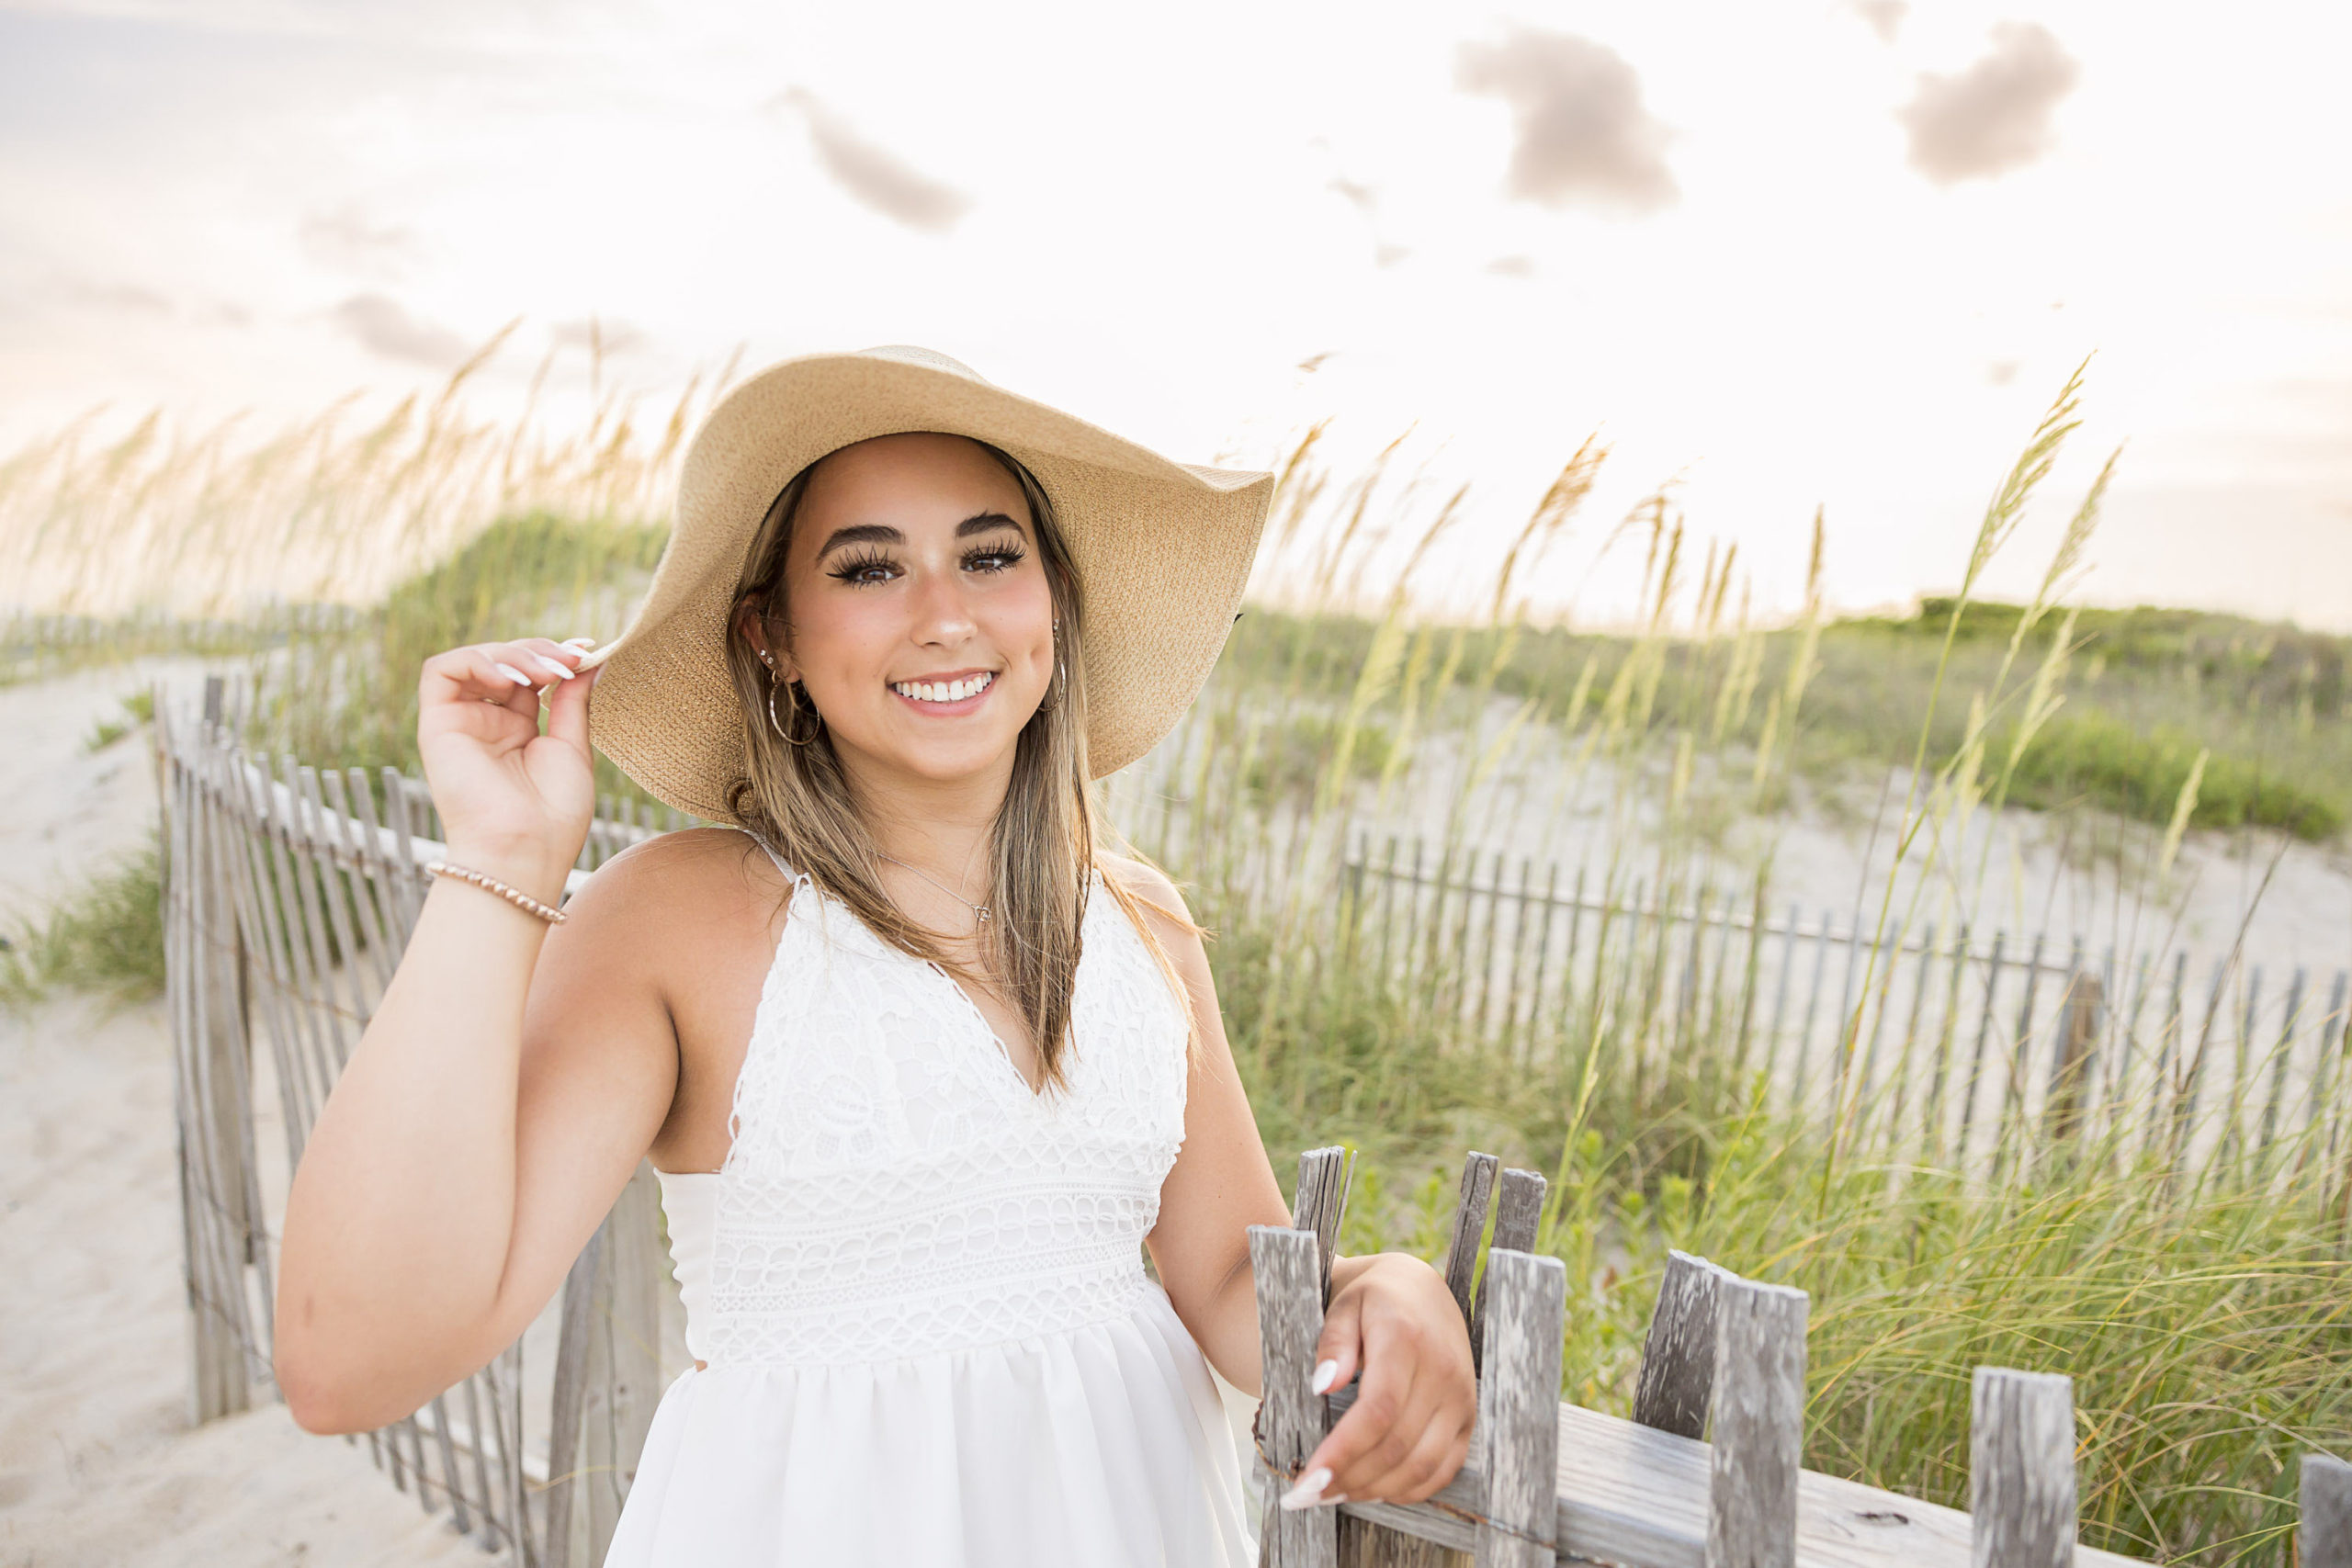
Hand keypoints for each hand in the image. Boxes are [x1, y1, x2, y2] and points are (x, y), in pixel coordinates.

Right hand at [415, 635, 600, 903]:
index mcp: (518, 732)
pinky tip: (512, 678)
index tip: (586, 649)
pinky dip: (477, 660)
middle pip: (503, 662)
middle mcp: (486, 725)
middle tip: (571, 659)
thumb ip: (573, 701)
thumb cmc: (553, 814)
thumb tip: (591, 660)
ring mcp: (461, 724)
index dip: (553, 656)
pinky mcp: (436, 725)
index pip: (528, 675)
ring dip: (513, 654)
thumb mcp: (571, 746)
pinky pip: (441, 671)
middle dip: (539, 652)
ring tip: (547, 671)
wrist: (524, 850)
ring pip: (474, 660)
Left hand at [1281, 1252, 1475, 1510]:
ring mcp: (1461, 1397)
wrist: (1422, 1292)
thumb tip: (1323, 1384)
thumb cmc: (1373, 1301)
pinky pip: (1444, 1468)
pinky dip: (1408, 1490)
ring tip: (1334, 1494)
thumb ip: (1332, 1343)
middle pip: (1397, 1445)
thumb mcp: (1343, 1306)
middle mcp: (1442, 1371)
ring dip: (1375, 1490)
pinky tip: (1372, 1490)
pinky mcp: (1468, 1417)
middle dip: (1349, 1479)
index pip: (1377, 1411)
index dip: (1343, 1452)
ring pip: (1422, 1465)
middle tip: (1307, 1495)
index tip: (1307, 1479)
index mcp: (1406, 1339)